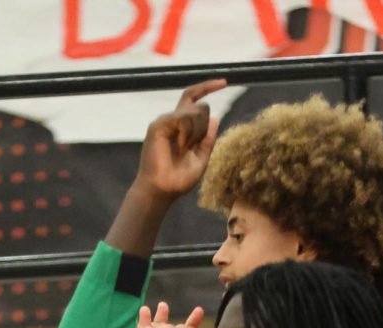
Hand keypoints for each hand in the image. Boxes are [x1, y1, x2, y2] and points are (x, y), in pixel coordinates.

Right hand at [132, 79, 225, 201]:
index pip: (196, 99)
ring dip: (195, 132)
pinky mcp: (158, 125)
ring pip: (193, 111)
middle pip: (200, 106)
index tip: (225, 82)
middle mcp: (173, 121)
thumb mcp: (201, 159)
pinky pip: (181, 117)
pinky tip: (180, 146)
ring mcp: (165, 121)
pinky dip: (186, 133)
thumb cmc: (178, 180)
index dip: (208, 87)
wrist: (162, 191)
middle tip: (192, 147)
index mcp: (183, 127)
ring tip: (183, 149)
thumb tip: (216, 117)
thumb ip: (209, 139)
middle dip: (204, 127)